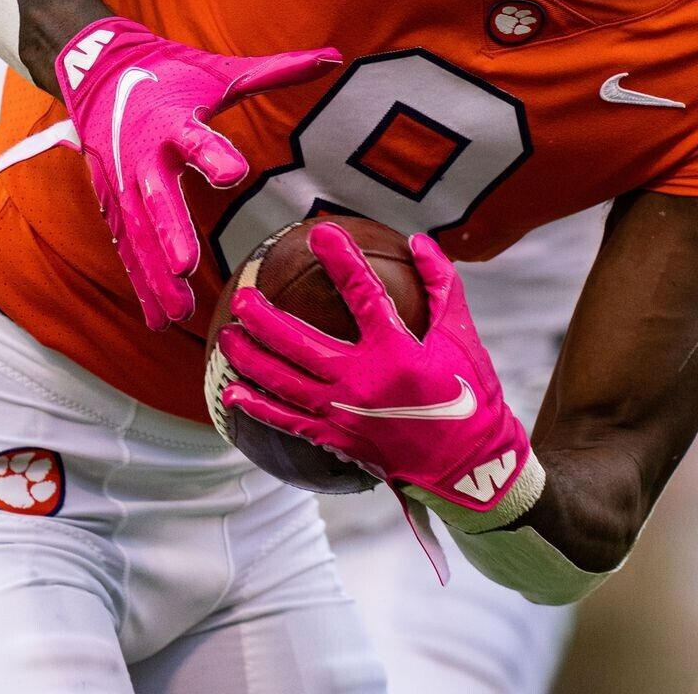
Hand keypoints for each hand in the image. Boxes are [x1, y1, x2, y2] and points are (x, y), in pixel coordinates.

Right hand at [54, 16, 339, 328]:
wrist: (100, 75)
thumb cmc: (172, 73)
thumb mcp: (222, 70)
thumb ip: (277, 71)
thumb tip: (335, 58)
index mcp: (173, 120)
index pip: (194, 137)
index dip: (213, 153)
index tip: (233, 173)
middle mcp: (142, 157)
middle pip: (155, 198)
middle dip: (169, 233)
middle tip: (186, 266)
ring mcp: (123, 186)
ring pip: (137, 236)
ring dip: (154, 275)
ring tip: (178, 313)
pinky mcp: (114, 206)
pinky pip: (127, 249)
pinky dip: (141, 284)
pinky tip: (158, 319)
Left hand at [220, 223, 532, 513]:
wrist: (467, 464)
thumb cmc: (469, 394)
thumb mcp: (462, 334)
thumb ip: (441, 285)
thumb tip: (419, 241)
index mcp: (396, 350)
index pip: (362, 293)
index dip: (341, 259)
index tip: (321, 232)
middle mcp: (362, 380)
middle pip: (299, 342)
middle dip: (264, 317)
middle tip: (243, 295)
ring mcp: (344, 412)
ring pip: (283, 380)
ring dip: (250, 356)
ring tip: (228, 334)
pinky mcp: (336, 438)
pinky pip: (286, 421)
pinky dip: (257, 406)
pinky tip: (233, 391)